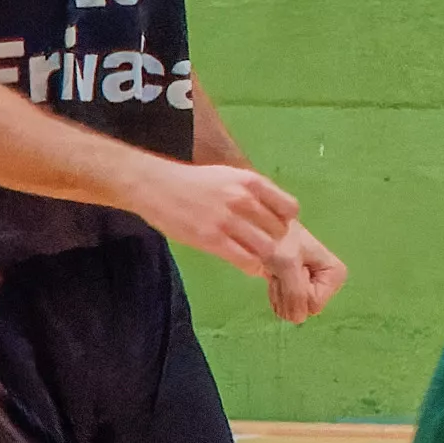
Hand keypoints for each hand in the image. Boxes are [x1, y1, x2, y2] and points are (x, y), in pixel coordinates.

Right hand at [138, 156, 308, 278]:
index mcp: (251, 182)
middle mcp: (244, 199)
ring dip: (265, 256)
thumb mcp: (229, 176)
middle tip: (268, 247)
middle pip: (280, 230)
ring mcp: (228, 220)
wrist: (154, 186)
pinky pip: (246, 259)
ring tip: (258, 257)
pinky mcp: (212, 239)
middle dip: (277, 241)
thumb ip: (252, 192)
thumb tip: (275, 212)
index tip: (277, 227)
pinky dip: (252, 266)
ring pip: (267, 247)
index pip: (289, 208)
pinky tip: (248, 265)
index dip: (286, 221)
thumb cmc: (192, 182)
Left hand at [258, 222, 346, 326]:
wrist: (262, 229)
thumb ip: (295, 293)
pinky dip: (275, 293)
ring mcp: (312, 288)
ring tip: (277, 271)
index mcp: (335, 274)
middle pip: (305, 307)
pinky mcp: (298, 290)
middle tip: (281, 270)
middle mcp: (328, 283)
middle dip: (287, 291)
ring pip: (294, 308)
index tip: (291, 268)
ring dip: (279, 291)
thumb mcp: (287, 263)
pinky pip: (287, 306)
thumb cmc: (279, 239)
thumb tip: (298, 320)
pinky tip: (274, 277)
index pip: (315, 302)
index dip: (297, 288)